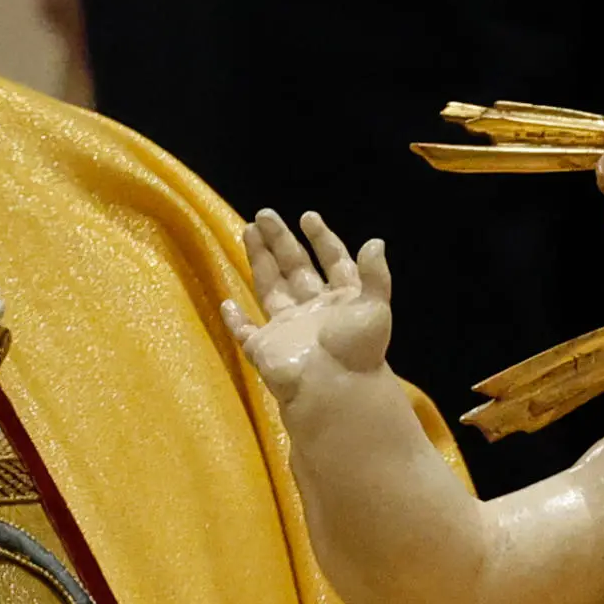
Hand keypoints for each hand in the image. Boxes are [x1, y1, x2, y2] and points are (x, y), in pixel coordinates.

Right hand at [224, 211, 394, 402]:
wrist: (333, 389)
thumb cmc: (357, 349)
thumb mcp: (376, 307)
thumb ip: (376, 275)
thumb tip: (375, 242)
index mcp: (342, 300)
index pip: (332, 262)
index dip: (322, 239)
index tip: (308, 217)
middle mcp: (313, 309)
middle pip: (294, 267)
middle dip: (280, 241)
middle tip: (264, 214)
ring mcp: (287, 328)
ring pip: (269, 286)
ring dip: (259, 260)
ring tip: (248, 230)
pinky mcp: (264, 348)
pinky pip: (246, 332)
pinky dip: (236, 320)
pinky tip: (228, 303)